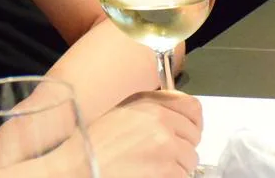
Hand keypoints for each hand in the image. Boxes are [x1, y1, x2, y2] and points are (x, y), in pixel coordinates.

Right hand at [87, 90, 201, 177]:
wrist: (80, 167)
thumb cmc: (93, 145)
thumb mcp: (122, 113)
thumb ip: (151, 110)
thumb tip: (176, 119)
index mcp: (149, 104)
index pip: (192, 108)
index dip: (193, 122)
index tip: (188, 133)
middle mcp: (161, 122)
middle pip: (194, 136)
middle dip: (183, 148)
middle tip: (165, 157)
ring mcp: (166, 147)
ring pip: (191, 159)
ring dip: (178, 167)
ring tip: (153, 169)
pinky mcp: (166, 170)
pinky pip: (183, 176)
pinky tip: (151, 175)